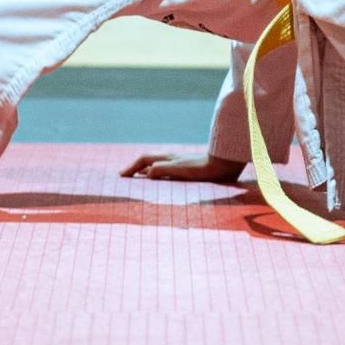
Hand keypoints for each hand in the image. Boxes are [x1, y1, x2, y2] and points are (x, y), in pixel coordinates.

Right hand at [121, 152, 245, 183]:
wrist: (224, 165)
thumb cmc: (203, 168)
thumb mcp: (180, 169)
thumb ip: (163, 170)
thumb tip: (145, 174)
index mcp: (168, 159)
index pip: (144, 160)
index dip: (131, 167)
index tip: (120, 176)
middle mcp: (172, 160)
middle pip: (149, 162)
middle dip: (135, 169)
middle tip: (125, 177)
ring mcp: (180, 165)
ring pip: (158, 167)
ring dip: (146, 173)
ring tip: (138, 181)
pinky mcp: (189, 172)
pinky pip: (167, 174)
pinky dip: (159, 178)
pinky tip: (162, 185)